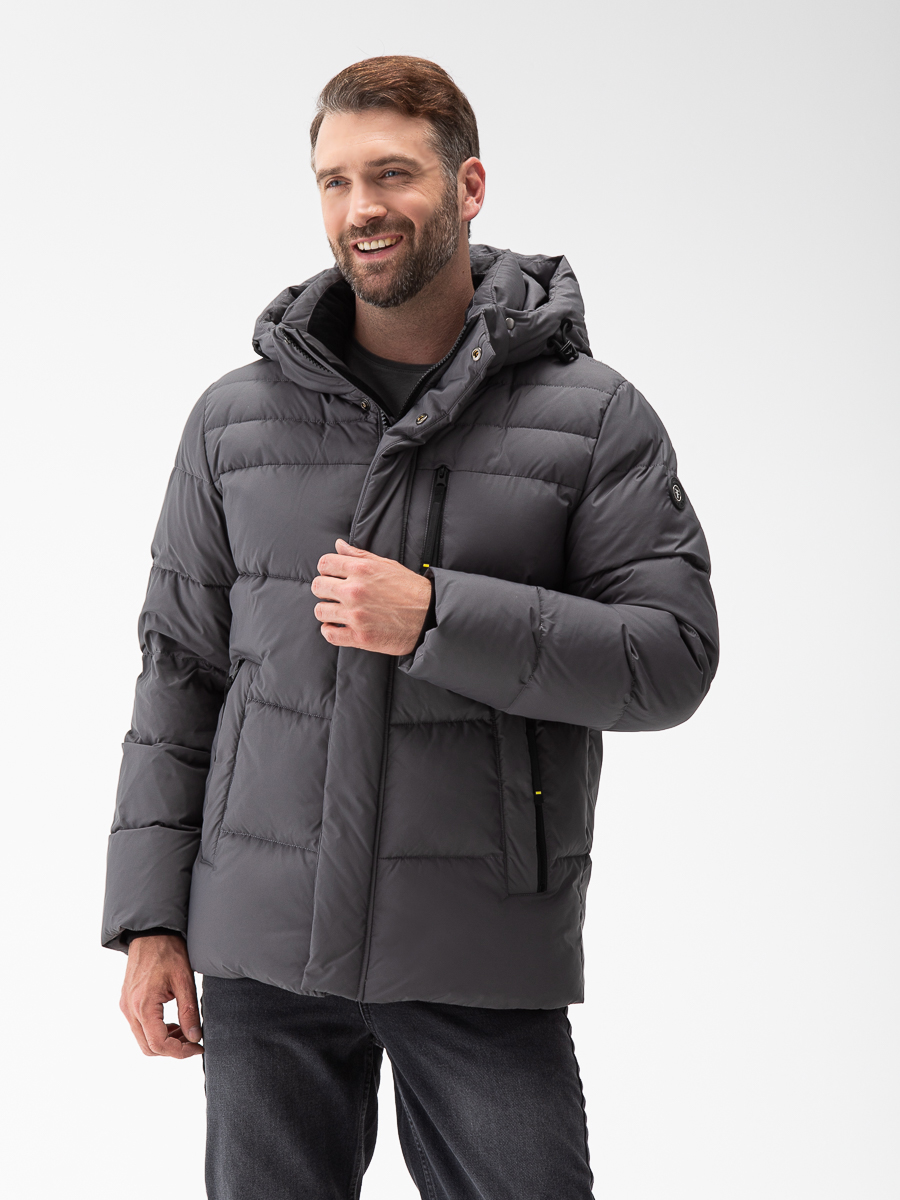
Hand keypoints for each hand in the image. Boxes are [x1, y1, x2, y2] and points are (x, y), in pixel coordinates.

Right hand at [119, 934, 202, 1058]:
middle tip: (193, 1040)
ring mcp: (126, 1006)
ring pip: (143, 1039)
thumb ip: (189, 1011)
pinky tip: (172, 1021)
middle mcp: (130, 1009)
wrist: (151, 933)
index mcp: (143, 1005)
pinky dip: (156, 1031)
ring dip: (164, 1041)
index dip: (180, 1052)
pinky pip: (139, 1027)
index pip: (159, 1044)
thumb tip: (195, 1037)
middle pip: (148, 1047)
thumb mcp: (184, 980)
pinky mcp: (127, 1002)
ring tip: (185, 1030)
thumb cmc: (168, 952)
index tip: (198, 1047)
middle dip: (173, 1049)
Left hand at [312, 538, 432, 654]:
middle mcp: (355, 590)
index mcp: (361, 569)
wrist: (429, 616)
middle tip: (334, 595)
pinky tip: (338, 627)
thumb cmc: (410, 589)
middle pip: (318, 587)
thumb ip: (359, 554)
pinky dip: (330, 630)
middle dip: (325, 590)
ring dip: (326, 611)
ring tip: (337, 611)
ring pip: (320, 611)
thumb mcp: (387, 565)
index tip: (332, 576)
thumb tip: (338, 545)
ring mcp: (356, 615)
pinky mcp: (359, 636)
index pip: (324, 564)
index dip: (326, 570)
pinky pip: (329, 634)